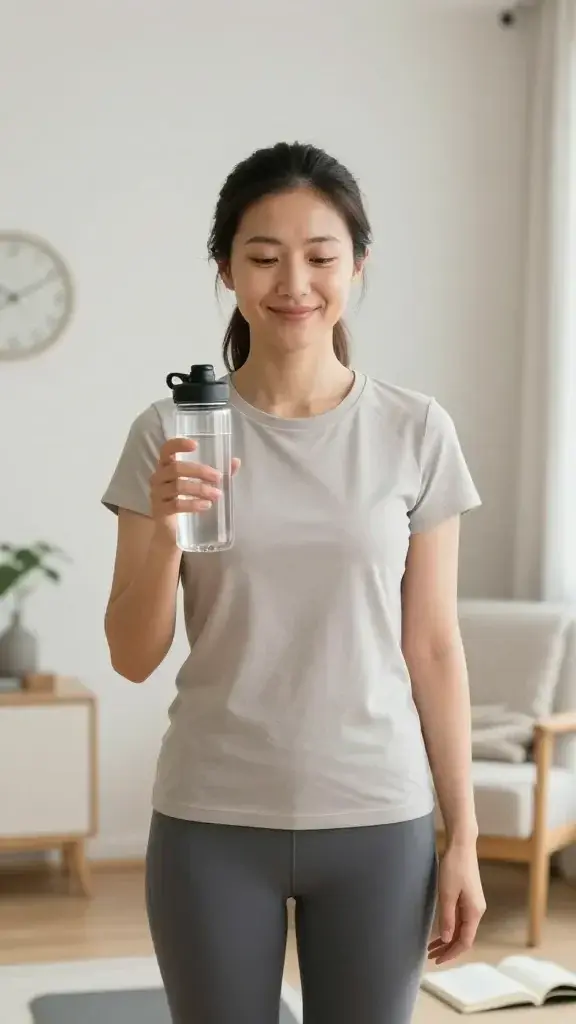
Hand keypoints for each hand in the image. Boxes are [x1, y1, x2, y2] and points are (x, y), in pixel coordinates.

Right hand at [149, 437, 240, 544]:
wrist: (172, 531)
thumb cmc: (186, 501)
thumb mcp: (202, 485)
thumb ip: (217, 473)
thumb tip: (236, 462)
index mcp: (166, 466)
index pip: (166, 449)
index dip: (178, 444)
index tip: (195, 445)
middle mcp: (158, 477)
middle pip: (176, 468)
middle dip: (200, 471)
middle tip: (218, 478)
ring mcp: (157, 494)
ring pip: (178, 486)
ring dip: (200, 489)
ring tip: (216, 495)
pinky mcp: (159, 510)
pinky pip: (176, 504)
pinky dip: (193, 504)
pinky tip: (206, 506)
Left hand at [428, 840, 485, 964]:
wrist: (461, 845)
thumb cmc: (454, 867)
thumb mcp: (447, 894)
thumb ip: (447, 918)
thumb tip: (448, 940)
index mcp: (474, 912)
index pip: (465, 941)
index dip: (452, 953)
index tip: (437, 960)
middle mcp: (477, 911)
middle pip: (464, 937)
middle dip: (448, 949)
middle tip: (431, 956)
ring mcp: (473, 904)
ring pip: (462, 928)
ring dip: (448, 939)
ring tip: (432, 947)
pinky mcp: (468, 897)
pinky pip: (460, 919)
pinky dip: (450, 927)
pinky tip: (440, 931)